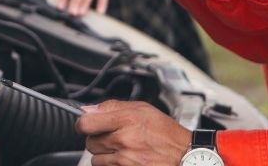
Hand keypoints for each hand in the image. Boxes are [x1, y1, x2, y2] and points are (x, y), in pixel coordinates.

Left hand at [76, 100, 190, 165]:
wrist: (185, 155)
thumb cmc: (166, 132)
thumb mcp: (142, 109)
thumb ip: (112, 107)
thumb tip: (87, 109)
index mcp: (126, 120)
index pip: (86, 123)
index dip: (82, 124)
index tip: (85, 126)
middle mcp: (124, 140)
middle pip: (89, 143)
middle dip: (98, 140)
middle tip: (113, 138)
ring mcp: (125, 160)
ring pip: (96, 159)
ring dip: (104, 155)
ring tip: (122, 150)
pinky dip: (113, 165)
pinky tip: (126, 159)